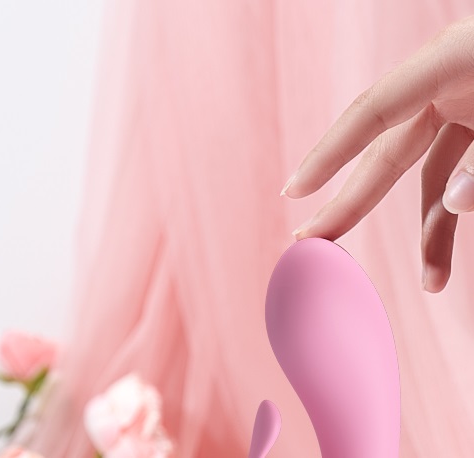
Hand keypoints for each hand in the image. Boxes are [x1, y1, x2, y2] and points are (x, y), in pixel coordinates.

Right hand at [280, 15, 473, 292]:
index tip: (294, 191)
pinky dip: (455, 215)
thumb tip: (452, 204)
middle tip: (313, 239)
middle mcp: (448, 85)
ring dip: (427, 231)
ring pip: (426, 175)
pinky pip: (458, 174)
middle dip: (351, 201)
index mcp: (452, 61)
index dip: (329, 154)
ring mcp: (466, 106)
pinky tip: (450, 256)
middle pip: (384, 152)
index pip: (372, 113)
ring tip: (431, 281)